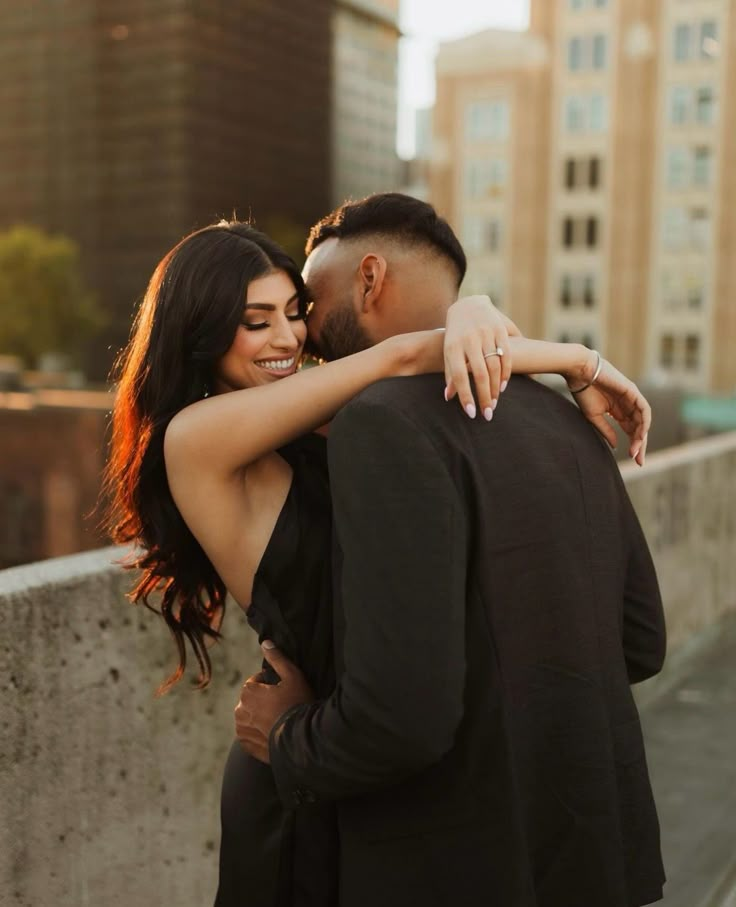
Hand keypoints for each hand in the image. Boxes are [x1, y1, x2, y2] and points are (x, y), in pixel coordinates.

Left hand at [234, 641, 314, 763]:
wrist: (301, 739)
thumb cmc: (298, 703)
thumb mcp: (292, 675)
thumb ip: (277, 658)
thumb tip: (265, 643)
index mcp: (248, 692)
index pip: (256, 682)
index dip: (270, 684)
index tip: (283, 690)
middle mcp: (240, 711)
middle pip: (251, 699)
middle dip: (262, 700)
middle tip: (282, 705)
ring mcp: (242, 730)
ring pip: (249, 717)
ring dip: (259, 716)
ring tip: (278, 719)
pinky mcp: (247, 746)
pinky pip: (250, 734)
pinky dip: (258, 732)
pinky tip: (273, 732)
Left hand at [443, 296, 515, 419]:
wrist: (468, 305)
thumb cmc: (455, 335)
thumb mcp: (449, 352)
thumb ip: (450, 373)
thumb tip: (449, 398)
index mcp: (453, 346)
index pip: (460, 376)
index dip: (466, 396)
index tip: (472, 414)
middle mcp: (470, 340)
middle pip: (479, 374)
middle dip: (484, 397)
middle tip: (488, 414)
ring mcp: (485, 334)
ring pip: (494, 366)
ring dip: (495, 388)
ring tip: (494, 402)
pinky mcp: (499, 330)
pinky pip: (507, 355)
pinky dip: (506, 373)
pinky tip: (503, 387)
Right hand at [569, 355, 650, 465]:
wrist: (580, 373)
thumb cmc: (584, 392)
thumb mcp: (595, 417)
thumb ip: (607, 431)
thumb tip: (616, 446)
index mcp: (618, 411)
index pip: (630, 431)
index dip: (633, 445)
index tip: (632, 460)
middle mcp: (627, 405)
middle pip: (638, 428)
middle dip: (640, 445)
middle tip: (639, 461)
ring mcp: (631, 398)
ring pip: (642, 421)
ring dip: (641, 437)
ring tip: (636, 450)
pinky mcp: (633, 391)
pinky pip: (644, 409)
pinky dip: (644, 422)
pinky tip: (641, 434)